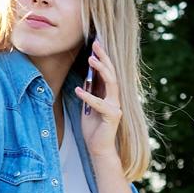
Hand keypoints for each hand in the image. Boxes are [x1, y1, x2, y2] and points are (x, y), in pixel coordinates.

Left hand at [76, 35, 120, 159]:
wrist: (99, 148)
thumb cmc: (93, 128)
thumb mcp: (88, 106)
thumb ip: (90, 93)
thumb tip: (86, 78)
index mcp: (109, 95)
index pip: (108, 72)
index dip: (103, 58)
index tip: (96, 44)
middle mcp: (115, 98)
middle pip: (111, 73)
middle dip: (103, 57)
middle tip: (96, 44)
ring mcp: (115, 106)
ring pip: (111, 83)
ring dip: (101, 70)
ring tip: (90, 59)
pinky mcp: (112, 116)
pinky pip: (99, 103)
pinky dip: (88, 96)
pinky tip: (78, 90)